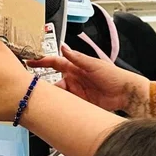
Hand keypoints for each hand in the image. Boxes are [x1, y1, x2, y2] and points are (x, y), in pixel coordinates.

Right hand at [33, 45, 150, 114]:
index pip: (55, 62)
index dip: (42, 62)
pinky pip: (67, 104)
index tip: (30, 62)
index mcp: (76, 67)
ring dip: (53, 97)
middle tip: (34, 88)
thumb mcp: (94, 64)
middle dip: (44, 85)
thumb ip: (77, 58)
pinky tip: (58, 107)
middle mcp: (74, 79)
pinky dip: (61, 106)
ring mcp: (76, 92)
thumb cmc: (114, 76)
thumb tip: (63, 47)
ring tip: (47, 99)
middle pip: (53, 81)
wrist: (126, 93)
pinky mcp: (80, 103)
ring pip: (59, 94)